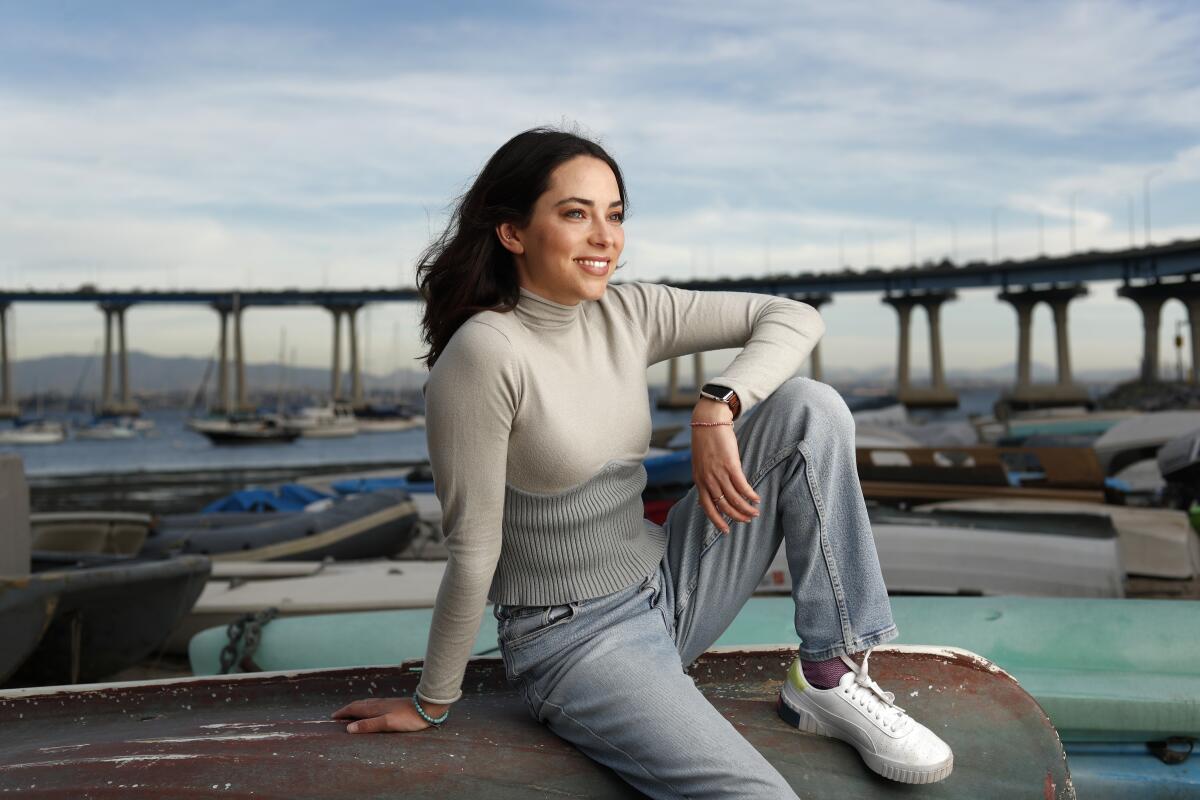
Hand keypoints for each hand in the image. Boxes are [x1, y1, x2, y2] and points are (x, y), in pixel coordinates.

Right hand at [331, 697, 445, 732]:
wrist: (426, 708)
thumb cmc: (408, 718)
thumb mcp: (387, 724)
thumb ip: (368, 725)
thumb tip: (348, 728)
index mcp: (374, 709)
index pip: (354, 709)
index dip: (343, 713)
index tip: (333, 717)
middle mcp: (378, 704)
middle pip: (359, 705)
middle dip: (347, 710)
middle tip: (338, 715)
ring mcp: (386, 703)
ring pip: (367, 704)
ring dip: (356, 708)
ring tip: (351, 713)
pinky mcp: (393, 705)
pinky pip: (374, 705)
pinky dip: (366, 708)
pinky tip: (372, 710)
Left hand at [691, 400, 759, 533]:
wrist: (709, 422)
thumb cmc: (706, 442)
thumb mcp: (700, 465)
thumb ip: (704, 480)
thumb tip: (706, 497)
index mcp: (699, 481)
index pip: (707, 507)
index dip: (717, 520)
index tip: (726, 531)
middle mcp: (708, 480)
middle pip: (723, 505)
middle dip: (736, 516)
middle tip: (747, 520)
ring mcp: (719, 473)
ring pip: (734, 498)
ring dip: (746, 508)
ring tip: (755, 512)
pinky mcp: (730, 465)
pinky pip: (742, 486)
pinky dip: (750, 494)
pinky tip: (756, 498)